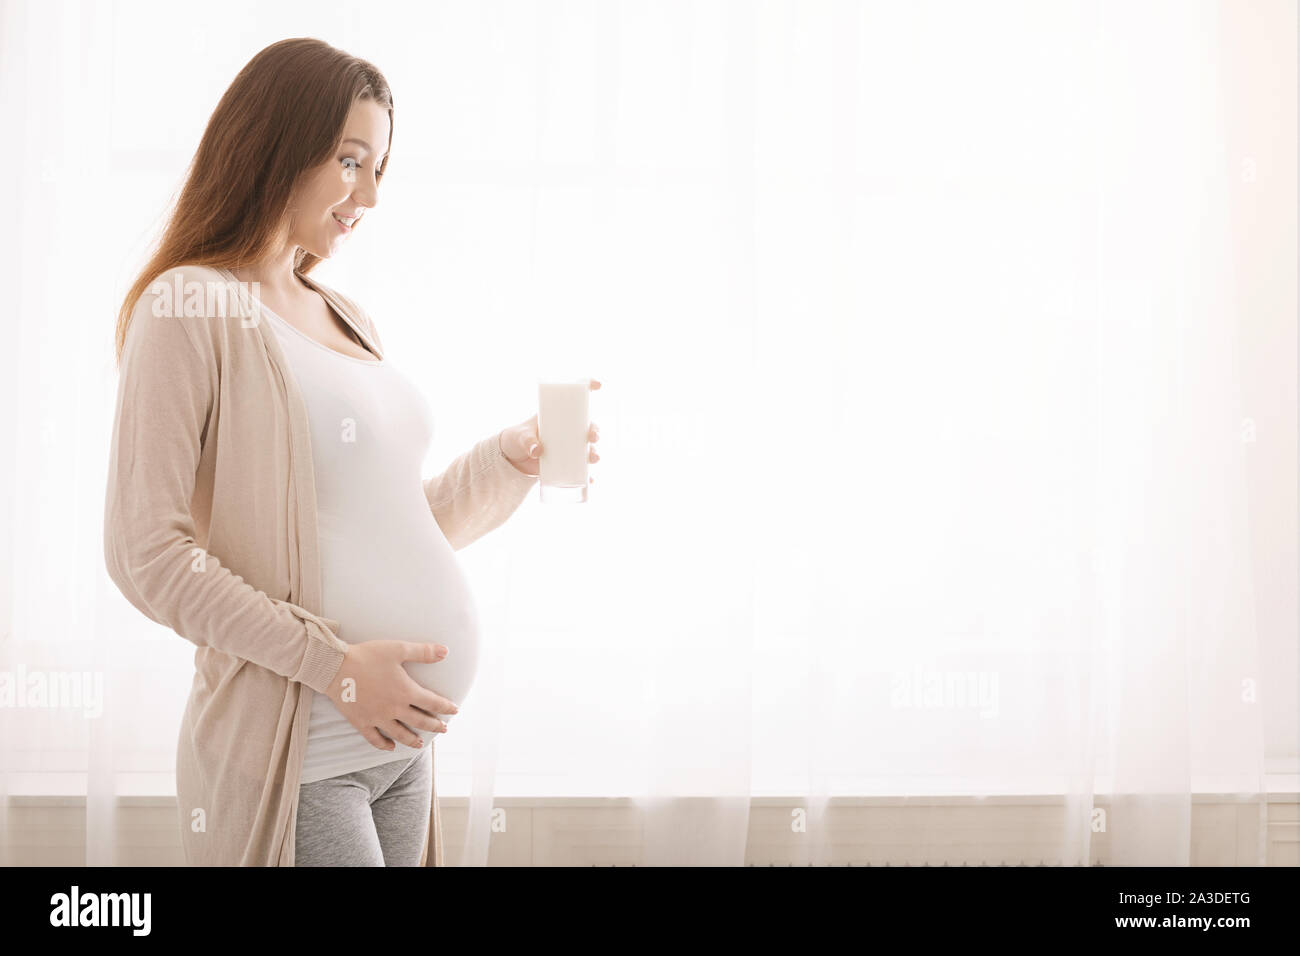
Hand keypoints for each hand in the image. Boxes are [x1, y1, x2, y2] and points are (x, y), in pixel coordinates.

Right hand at [323, 642, 460, 750]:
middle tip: (443, 729)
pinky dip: (384, 745)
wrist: (335, 667)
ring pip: (400, 734)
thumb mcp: (398, 649)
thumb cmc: (367, 656)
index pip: (432, 703)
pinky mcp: (361, 722)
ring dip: (412, 740)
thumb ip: (423, 652)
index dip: (445, 707)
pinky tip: (390, 747)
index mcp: (405, 691)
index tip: (454, 710)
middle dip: (434, 726)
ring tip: (420, 744)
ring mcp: (378, 718)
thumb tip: (446, 651)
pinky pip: (375, 739)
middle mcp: (394, 709)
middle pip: (420, 722)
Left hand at [499, 378, 601, 479]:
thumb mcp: (520, 437)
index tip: (598, 384)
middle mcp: (568, 430)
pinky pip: (580, 469)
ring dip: (594, 453)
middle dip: (595, 431)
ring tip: (593, 458)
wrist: (512, 459)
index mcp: (558, 415)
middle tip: (592, 437)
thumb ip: (528, 441)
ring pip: (588, 448)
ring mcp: (568, 447)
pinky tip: (589, 480)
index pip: (576, 397)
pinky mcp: (566, 464)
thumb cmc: (517, 439)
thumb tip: (538, 451)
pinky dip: (586, 475)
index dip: (589, 386)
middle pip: (588, 427)